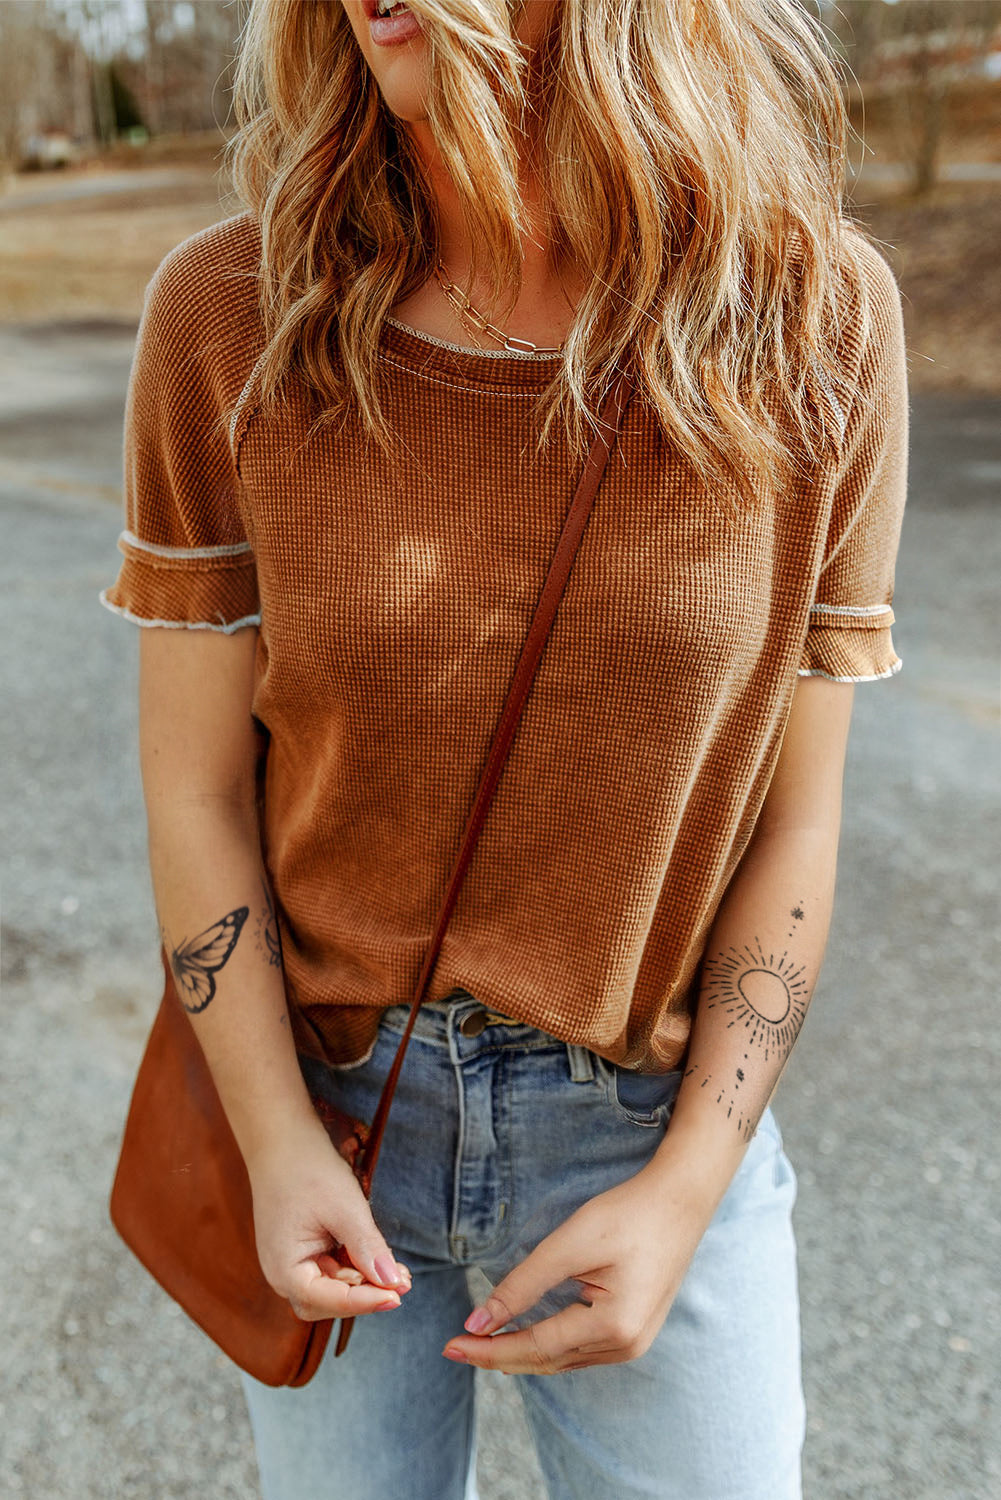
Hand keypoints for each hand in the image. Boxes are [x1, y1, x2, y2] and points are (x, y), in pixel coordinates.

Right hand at [246, 1117, 411, 1321]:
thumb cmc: (308, 1169)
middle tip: (402, 1284)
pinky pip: (329, 1268)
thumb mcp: (344, 1208)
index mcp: (284, 1269)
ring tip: (397, 1272)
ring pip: (330, 1288)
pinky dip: (354, 1267)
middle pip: (327, 1303)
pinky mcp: (300, 1249)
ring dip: (362, 1282)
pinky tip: (377, 1258)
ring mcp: (290, 1261)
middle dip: (364, 1296)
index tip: (399, 1296)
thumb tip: (393, 1284)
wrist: (282, 1137)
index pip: (328, 1301)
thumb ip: (367, 1248)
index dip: (365, 1301)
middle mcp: (282, 1272)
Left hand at [442, 1163, 713, 1373]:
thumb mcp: (570, 1244)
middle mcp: (626, 1345)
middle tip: (454, 1349)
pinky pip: (580, 1349)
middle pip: (548, 1360)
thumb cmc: (627, 1214)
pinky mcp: (635, 1330)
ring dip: (522, 1354)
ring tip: (481, 1346)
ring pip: (564, 1359)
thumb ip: (523, 1285)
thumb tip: (479, 1322)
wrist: (681, 1199)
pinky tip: (524, 1337)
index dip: (489, 1349)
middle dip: (499, 1356)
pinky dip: (548, 1346)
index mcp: (613, 1326)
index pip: (536, 1347)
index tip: (450, 1346)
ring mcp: (634, 1342)